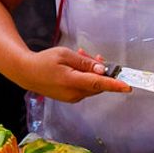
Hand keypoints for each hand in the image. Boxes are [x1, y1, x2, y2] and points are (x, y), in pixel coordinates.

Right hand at [15, 47, 129, 102]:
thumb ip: (84, 62)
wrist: (26, 73)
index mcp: (72, 81)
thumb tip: (102, 70)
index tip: (128, 86)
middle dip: (100, 70)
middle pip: (98, 83)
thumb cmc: (44, 61)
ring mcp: (72, 97)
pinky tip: (77, 67)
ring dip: (92, 72)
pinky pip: (85, 87)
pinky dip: (85, 77)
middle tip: (93, 55)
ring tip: (81, 57)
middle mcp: (74, 93)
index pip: (98, 83)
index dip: (114, 84)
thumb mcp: (64, 55)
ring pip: (92, 85)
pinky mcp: (70, 98)